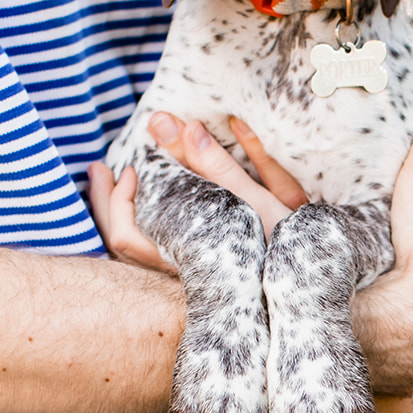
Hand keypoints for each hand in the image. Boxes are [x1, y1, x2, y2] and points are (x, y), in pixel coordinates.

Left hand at [88, 115, 308, 264]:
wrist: (311, 288)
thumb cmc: (284, 246)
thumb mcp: (250, 201)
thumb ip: (211, 163)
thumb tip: (176, 123)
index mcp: (185, 256)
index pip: (126, 235)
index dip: (118, 198)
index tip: (133, 166)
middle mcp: (177, 272)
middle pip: (120, 245)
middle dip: (106, 204)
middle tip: (102, 169)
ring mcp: (184, 275)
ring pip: (133, 250)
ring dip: (122, 212)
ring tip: (119, 180)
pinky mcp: (196, 272)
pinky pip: (151, 249)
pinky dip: (142, 221)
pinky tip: (151, 201)